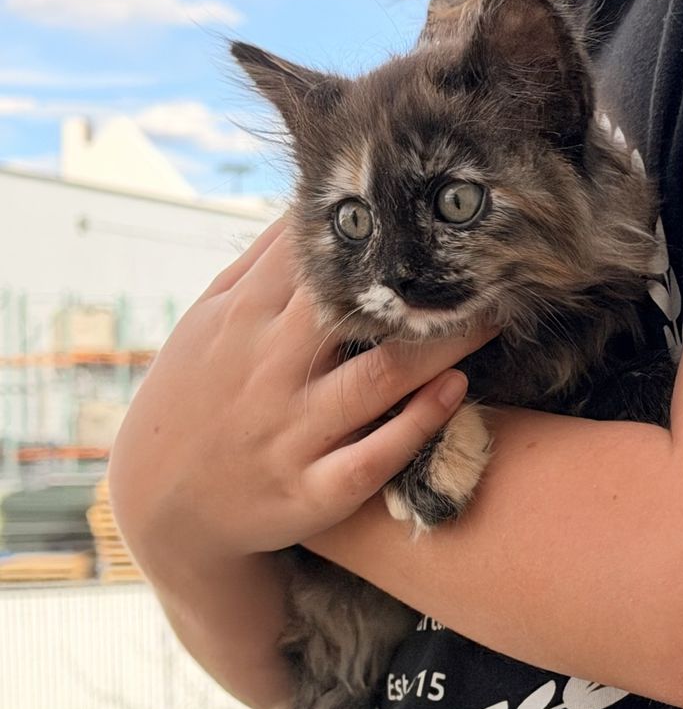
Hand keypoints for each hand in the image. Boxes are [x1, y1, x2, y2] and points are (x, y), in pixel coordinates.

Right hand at [109, 215, 492, 582]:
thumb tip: (306, 205)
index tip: (423, 203)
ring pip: (378, 380)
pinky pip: (376, 457)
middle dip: (418, 283)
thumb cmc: (195, 399)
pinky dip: (419, 423)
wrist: (164, 505)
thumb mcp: (206, 325)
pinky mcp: (313, 492)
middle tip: (485, 258)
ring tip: (492, 315)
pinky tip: (458, 391)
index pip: (309, 257)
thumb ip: (257, 268)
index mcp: (242, 320)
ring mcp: (292, 435)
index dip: (370, 227)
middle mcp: (269, 372)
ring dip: (442, 346)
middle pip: (354, 312)